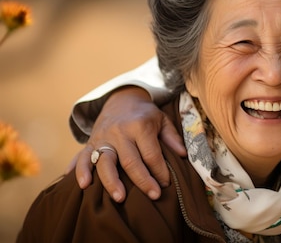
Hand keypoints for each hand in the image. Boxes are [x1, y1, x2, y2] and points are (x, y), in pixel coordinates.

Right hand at [71, 86, 185, 201]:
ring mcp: (103, 138)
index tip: (166, 184)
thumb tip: (183, 155)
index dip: (160, 171)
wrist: (121, 99)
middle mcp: (120, 132)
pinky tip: (82, 185)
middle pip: (130, 161)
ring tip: (119, 198)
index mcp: (140, 126)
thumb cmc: (145, 114)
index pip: (151, 154)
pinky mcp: (90, 142)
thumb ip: (172, 137)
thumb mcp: (162, 120)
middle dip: (142, 180)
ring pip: (105, 162)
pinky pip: (82, 157)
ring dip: (111, 181)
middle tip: (153, 195)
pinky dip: (80, 171)